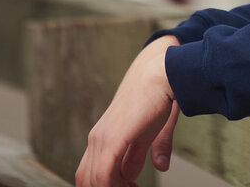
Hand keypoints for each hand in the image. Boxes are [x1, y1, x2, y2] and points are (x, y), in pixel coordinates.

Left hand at [76, 35, 180, 185]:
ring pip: (93, 180)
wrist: (161, 73)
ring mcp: (101, 138)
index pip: (91, 171)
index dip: (106, 185)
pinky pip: (103, 175)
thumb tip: (159, 167)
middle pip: (87, 178)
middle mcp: (97, 138)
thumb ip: (150, 149)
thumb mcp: (152, 130)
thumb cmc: (158, 96)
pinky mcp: (111, 138)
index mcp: (103, 135)